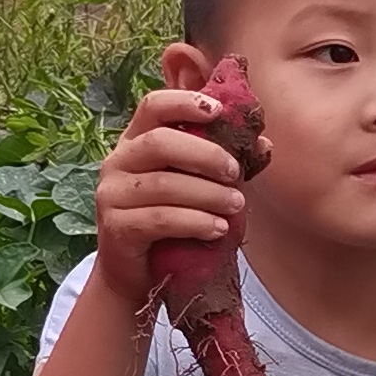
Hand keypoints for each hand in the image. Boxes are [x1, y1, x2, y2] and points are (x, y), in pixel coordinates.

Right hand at [94, 82, 248, 275]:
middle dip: (206, 155)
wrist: (136, 272)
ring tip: (237, 205)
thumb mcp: (194, 184)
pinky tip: (218, 229)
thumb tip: (264, 144)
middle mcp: (118, 162)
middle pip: (160, 142)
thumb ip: (222, 163)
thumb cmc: (169, 219)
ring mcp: (112, 195)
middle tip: (235, 173)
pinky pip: (161, 219)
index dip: (184, 102)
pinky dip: (195, 222)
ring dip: (208, 194)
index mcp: (136, 141)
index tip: (218, 110)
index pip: (153, 106)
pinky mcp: (116, 227)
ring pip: (165, 184)